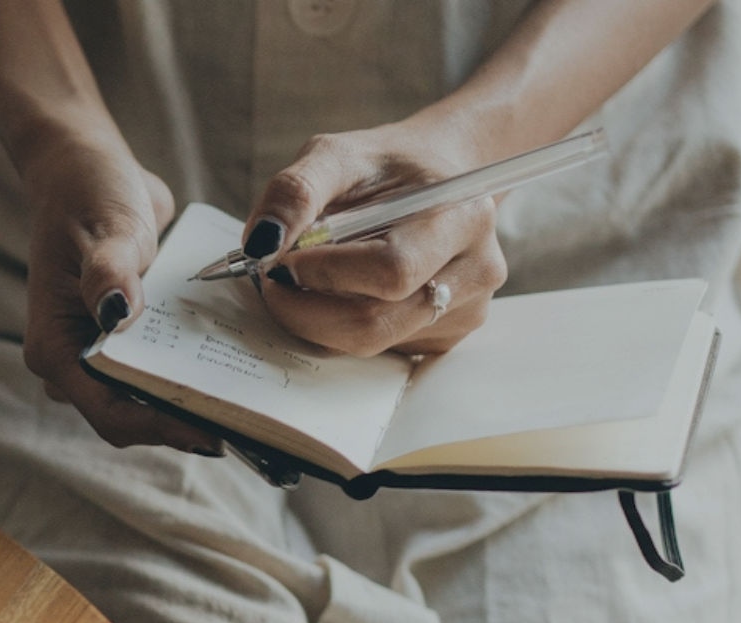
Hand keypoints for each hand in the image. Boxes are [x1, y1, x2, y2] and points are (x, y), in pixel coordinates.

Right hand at [18, 139, 224, 453]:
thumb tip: (117, 314)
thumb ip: (110, 272)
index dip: (161, 427)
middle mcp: (75, 362)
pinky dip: (199, 374)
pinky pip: (164, 372)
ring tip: (256, 407)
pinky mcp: (129, 343)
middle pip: (132, 417)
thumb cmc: (88, 195)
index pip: (109, 412)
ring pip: (150, 399)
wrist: (89, 170)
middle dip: (187, 422)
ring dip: (197, 402)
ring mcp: (102, 354)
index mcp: (56, 348)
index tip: (216, 431)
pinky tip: (245, 371)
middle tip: (252, 428)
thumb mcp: (105, 228)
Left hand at [242, 125, 507, 356]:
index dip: (323, 273)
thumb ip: (295, 192)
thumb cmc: (382, 167)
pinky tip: (337, 294)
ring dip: (317, 319)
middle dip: (306, 309)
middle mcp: (478, 269)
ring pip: (371, 342)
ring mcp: (468, 309)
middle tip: (274, 282)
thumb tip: (261, 243)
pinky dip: (340, 328)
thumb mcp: (334, 155)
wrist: (429, 178)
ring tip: (301, 283)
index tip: (281, 258)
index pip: (389, 271)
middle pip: (376, 322)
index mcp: (462, 216)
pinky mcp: (447, 335)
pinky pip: (380, 350)